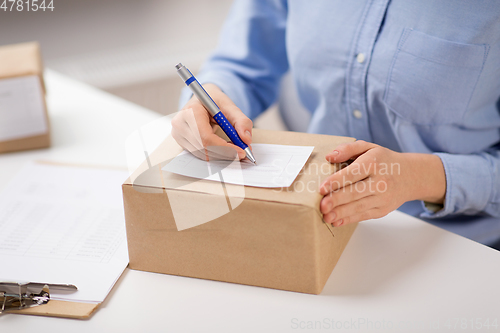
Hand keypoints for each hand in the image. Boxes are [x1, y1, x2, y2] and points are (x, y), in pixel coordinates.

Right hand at [171, 84, 252, 160]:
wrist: (201, 100)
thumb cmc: (214, 101)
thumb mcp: (230, 106)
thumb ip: (241, 121)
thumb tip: (246, 139)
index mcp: (191, 111)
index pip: (206, 137)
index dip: (225, 148)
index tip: (242, 151)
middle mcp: (180, 124)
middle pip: (204, 149)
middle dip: (225, 154)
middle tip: (242, 154)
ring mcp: (178, 135)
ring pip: (203, 154)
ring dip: (221, 156)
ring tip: (235, 148)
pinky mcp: (181, 142)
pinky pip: (200, 154)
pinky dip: (215, 155)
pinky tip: (225, 148)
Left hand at [319, 140, 445, 226]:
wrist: (411, 176)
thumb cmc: (383, 160)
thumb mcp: (368, 147)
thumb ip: (348, 149)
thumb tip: (329, 157)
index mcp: (374, 163)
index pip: (353, 173)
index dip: (336, 181)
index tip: (321, 188)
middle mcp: (380, 181)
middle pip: (355, 192)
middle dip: (336, 200)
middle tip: (321, 206)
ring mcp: (383, 198)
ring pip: (358, 207)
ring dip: (340, 213)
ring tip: (326, 216)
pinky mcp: (383, 210)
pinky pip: (364, 216)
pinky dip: (349, 219)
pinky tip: (336, 221)